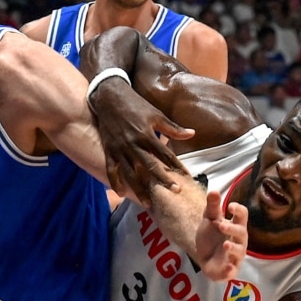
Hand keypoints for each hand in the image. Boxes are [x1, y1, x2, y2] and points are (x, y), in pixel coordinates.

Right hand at [89, 80, 194, 205]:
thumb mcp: (155, 114)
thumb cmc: (135, 105)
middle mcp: (133, 144)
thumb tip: (192, 133)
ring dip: (139, 189)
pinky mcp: (109, 150)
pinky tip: (122, 193)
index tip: (186, 176)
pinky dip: (115, 182)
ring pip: (130, 173)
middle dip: (163, 180)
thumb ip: (172, 128)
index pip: (165, 154)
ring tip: (148, 203)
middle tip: (174, 192)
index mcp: (146, 134)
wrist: (109, 97)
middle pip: (150, 166)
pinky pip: (111, 169)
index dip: (176, 165)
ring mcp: (119, 149)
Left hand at [195, 190, 247, 281]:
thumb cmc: (211, 236)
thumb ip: (212, 207)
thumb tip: (214, 191)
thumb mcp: (209, 219)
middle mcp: (239, 241)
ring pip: (239, 252)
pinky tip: (227, 267)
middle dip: (232, 229)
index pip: (242, 216)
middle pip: (241, 233)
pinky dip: (231, 270)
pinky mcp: (229, 270)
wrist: (203, 257)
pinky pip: (232, 271)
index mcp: (235, 226)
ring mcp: (235, 256)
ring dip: (233, 249)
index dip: (238, 210)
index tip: (230, 206)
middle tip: (220, 225)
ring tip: (225, 245)